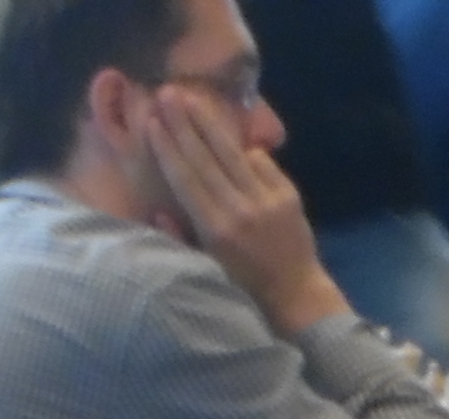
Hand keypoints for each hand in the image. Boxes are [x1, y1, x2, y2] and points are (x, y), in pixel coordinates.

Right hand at [140, 86, 340, 335]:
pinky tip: (227, 133)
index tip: (153, 122)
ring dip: (209, 123)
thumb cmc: (244, 287)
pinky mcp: (287, 194)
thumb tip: (159, 210)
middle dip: (184, 124)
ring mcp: (267, 199)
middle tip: (167, 93)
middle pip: (206, 158)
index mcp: (216, 230)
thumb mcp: (207, 269)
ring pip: (232, 153)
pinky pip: (260, 162)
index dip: (168, 148)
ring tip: (191, 99)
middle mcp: (240, 209)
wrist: (295, 295)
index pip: (187, 179)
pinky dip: (244, 150)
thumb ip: (182, 238)